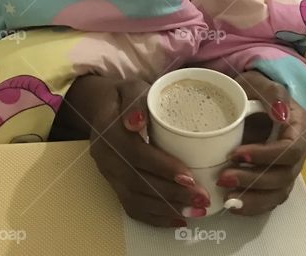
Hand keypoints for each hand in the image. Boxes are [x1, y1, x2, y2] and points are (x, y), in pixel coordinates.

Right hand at [77, 76, 212, 226]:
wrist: (104, 107)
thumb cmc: (126, 96)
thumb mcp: (132, 87)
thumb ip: (136, 100)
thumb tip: (136, 121)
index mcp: (108, 131)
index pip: (135, 154)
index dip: (162, 167)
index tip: (189, 176)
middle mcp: (105, 157)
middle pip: (137, 181)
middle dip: (171, 193)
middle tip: (201, 198)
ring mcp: (108, 174)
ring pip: (135, 199)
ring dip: (167, 208)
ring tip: (197, 210)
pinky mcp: (114, 185)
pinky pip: (132, 207)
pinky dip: (155, 216)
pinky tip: (178, 217)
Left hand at [217, 70, 305, 215]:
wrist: (250, 99)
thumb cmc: (256, 89)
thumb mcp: (262, 84)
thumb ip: (273, 93)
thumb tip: (280, 113)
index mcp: (300, 127)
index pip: (291, 150)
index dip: (266, 156)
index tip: (237, 154)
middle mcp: (298, 152)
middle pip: (284, 176)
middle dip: (253, 180)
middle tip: (223, 178)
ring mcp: (287, 168)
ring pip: (278, 193)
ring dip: (252, 199)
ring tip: (226, 199)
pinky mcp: (275, 180)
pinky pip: (269, 200)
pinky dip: (252, 206)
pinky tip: (231, 205)